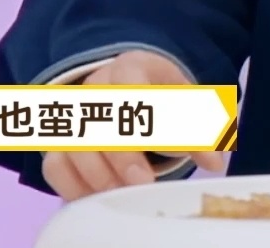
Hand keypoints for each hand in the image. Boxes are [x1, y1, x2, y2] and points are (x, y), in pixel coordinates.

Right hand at [40, 49, 229, 200]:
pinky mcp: (60, 143)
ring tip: (121, 196)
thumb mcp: (186, 100)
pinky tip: (97, 200)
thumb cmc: (161, 95)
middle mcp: (94, 88)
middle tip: (141, 182)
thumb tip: (214, 162)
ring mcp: (73, 114)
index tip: (153, 148)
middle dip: (118, 153)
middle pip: (97, 118)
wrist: (131, 85)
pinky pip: (55, 165)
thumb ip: (200, 129)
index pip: (128, 83)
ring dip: (96, 174)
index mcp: (129, 68)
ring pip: (72, 144)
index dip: (138, 117)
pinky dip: (73, 186)